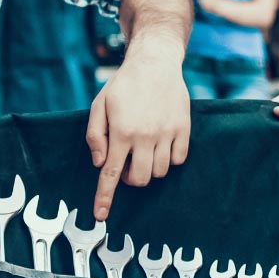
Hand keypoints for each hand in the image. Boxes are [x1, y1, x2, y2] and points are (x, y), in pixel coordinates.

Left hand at [86, 42, 190, 220]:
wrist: (155, 62)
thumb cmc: (124, 84)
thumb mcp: (99, 104)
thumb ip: (95, 135)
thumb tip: (100, 163)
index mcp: (121, 132)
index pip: (112, 173)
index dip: (105, 197)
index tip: (102, 215)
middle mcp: (145, 136)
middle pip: (140, 179)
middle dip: (131, 179)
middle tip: (127, 163)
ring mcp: (166, 133)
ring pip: (160, 172)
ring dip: (149, 169)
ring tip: (144, 151)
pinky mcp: (183, 129)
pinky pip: (178, 159)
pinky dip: (169, 159)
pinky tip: (162, 145)